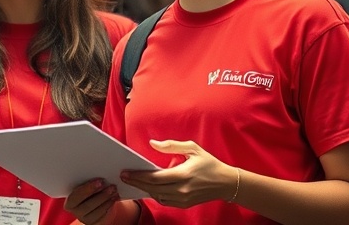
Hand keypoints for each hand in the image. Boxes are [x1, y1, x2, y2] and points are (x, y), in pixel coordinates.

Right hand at [64, 179, 119, 224]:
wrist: (95, 201)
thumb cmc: (90, 189)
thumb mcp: (87, 184)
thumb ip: (90, 181)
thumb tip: (99, 171)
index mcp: (70, 200)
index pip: (76, 196)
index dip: (88, 188)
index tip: (100, 181)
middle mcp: (75, 211)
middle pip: (87, 205)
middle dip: (101, 195)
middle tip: (112, 186)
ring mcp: (85, 219)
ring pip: (96, 212)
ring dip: (107, 200)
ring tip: (115, 191)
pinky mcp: (94, 223)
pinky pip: (102, 216)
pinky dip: (110, 206)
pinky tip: (115, 198)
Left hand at [120, 139, 234, 208]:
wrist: (225, 183)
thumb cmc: (209, 163)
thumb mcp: (192, 148)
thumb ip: (171, 145)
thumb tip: (152, 143)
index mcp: (182, 175)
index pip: (154, 178)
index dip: (138, 176)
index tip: (126, 172)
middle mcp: (181, 190)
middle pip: (152, 188)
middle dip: (136, 182)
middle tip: (123, 177)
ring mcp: (183, 199)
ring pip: (157, 196)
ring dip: (145, 189)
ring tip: (134, 181)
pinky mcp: (184, 204)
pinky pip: (164, 201)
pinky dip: (155, 194)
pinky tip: (149, 187)